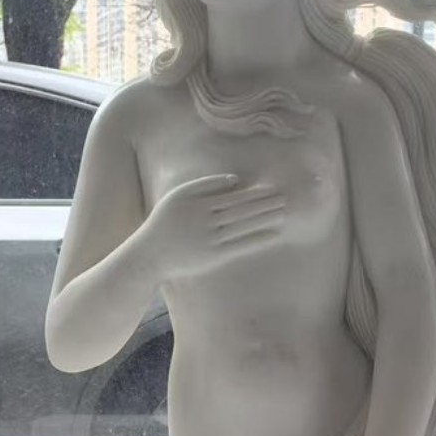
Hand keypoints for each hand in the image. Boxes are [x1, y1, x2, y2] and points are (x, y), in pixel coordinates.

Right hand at [143, 174, 286, 279]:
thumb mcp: (179, 196)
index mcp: (198, 203)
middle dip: (266, 204)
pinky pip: (242, 245)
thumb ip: (205, 184)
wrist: (150, 255)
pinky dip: (259, 238)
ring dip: (266, 219)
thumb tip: (236, 179)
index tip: (272, 188)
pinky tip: (273, 234)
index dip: (255, 193)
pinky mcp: (214, 257)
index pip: (234, 196)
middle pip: (242, 210)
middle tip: (286, 198)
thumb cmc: (165, 222)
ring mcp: (210, 240)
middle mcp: (205, 220)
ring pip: (244, 226)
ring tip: (284, 213)